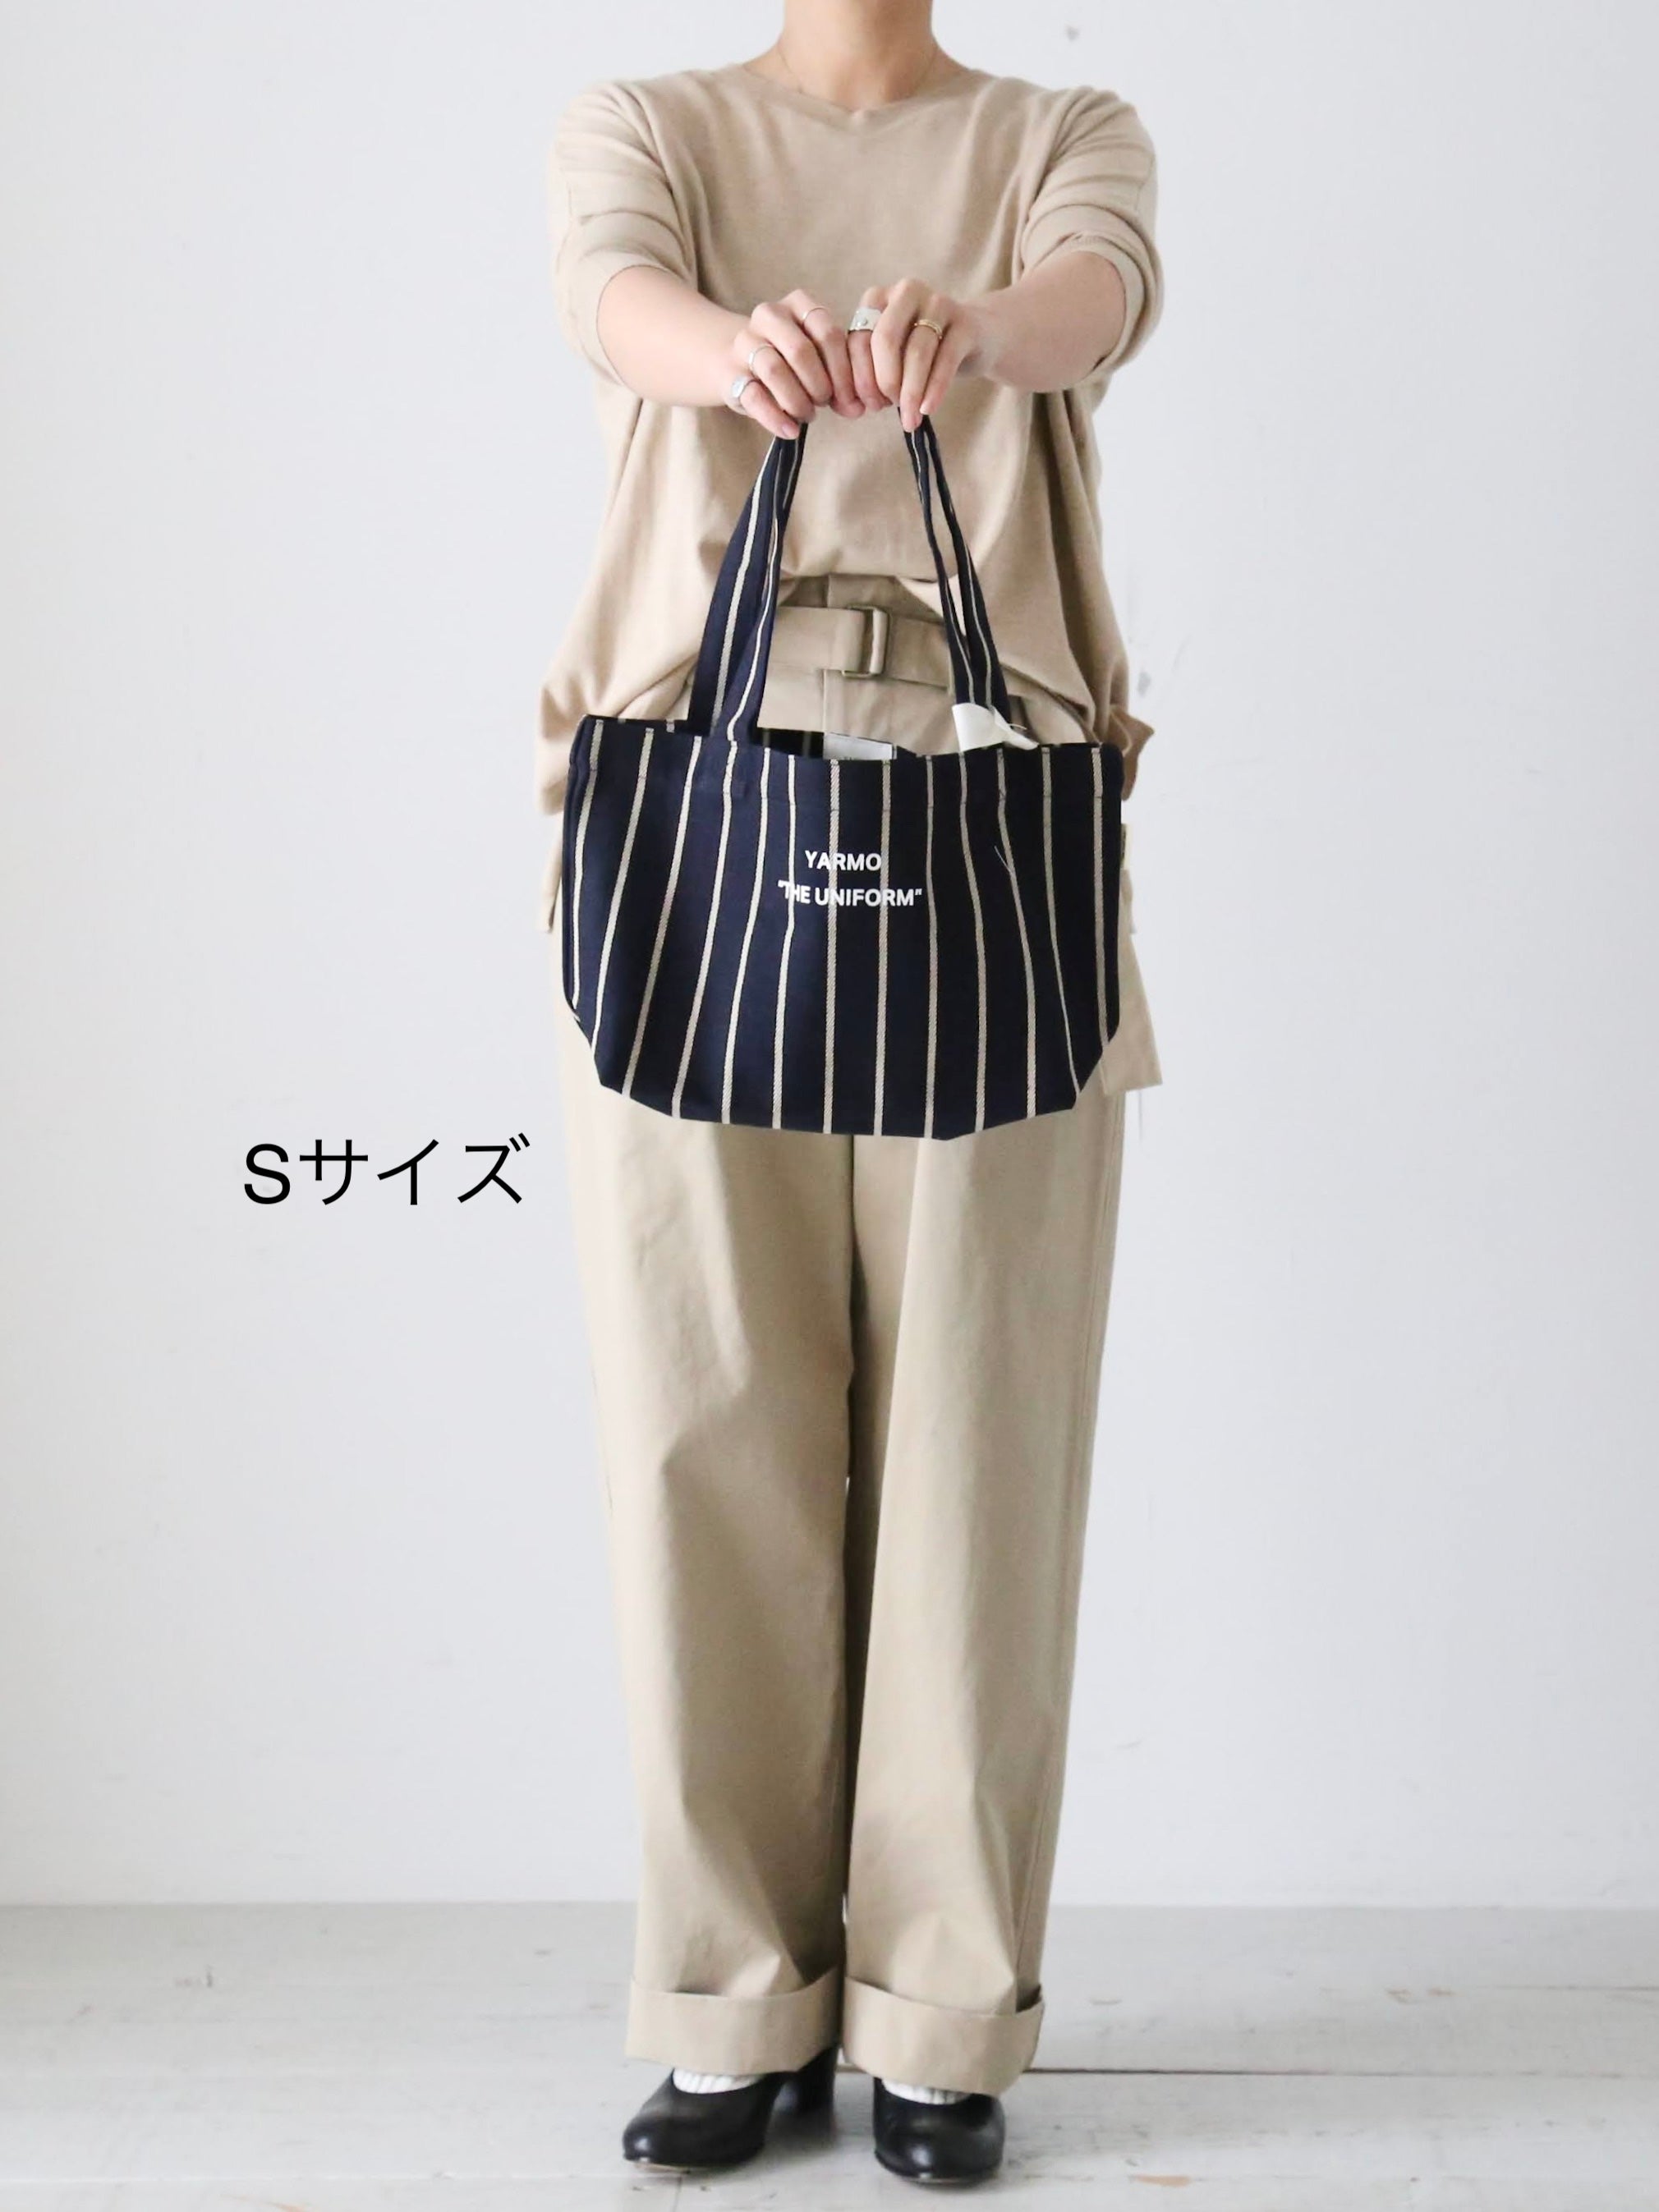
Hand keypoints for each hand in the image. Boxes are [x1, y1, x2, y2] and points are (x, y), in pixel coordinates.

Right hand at [728, 290, 864, 436]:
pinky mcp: (730, 373)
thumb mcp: (819, 359)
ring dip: (798, 400)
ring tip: (808, 415)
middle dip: (819, 384)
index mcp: (797, 304)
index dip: (843, 370)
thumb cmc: (790, 360)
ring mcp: (745, 342)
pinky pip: (754, 397)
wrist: (737, 361)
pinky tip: (791, 430)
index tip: (850, 398)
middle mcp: (768, 315)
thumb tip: (857, 409)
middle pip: (800, 350)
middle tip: (825, 403)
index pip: (827, 333)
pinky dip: (775, 418)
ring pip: (774, 370)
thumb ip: (840, 379)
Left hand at [848, 279, 988, 431]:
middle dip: (884, 381)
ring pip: (917, 352)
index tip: (869, 406)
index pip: (859, 340)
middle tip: (888, 408)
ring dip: (911, 392)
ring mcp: (938, 303)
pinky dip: (934, 389)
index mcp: (878, 298)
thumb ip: (869, 373)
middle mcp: (906, 292)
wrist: (974, 337)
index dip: (860, 378)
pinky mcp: (965, 322)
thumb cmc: (921, 352)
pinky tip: (927, 409)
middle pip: (886, 340)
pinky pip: (946, 360)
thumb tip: (856, 406)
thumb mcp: (890, 357)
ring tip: (910, 418)